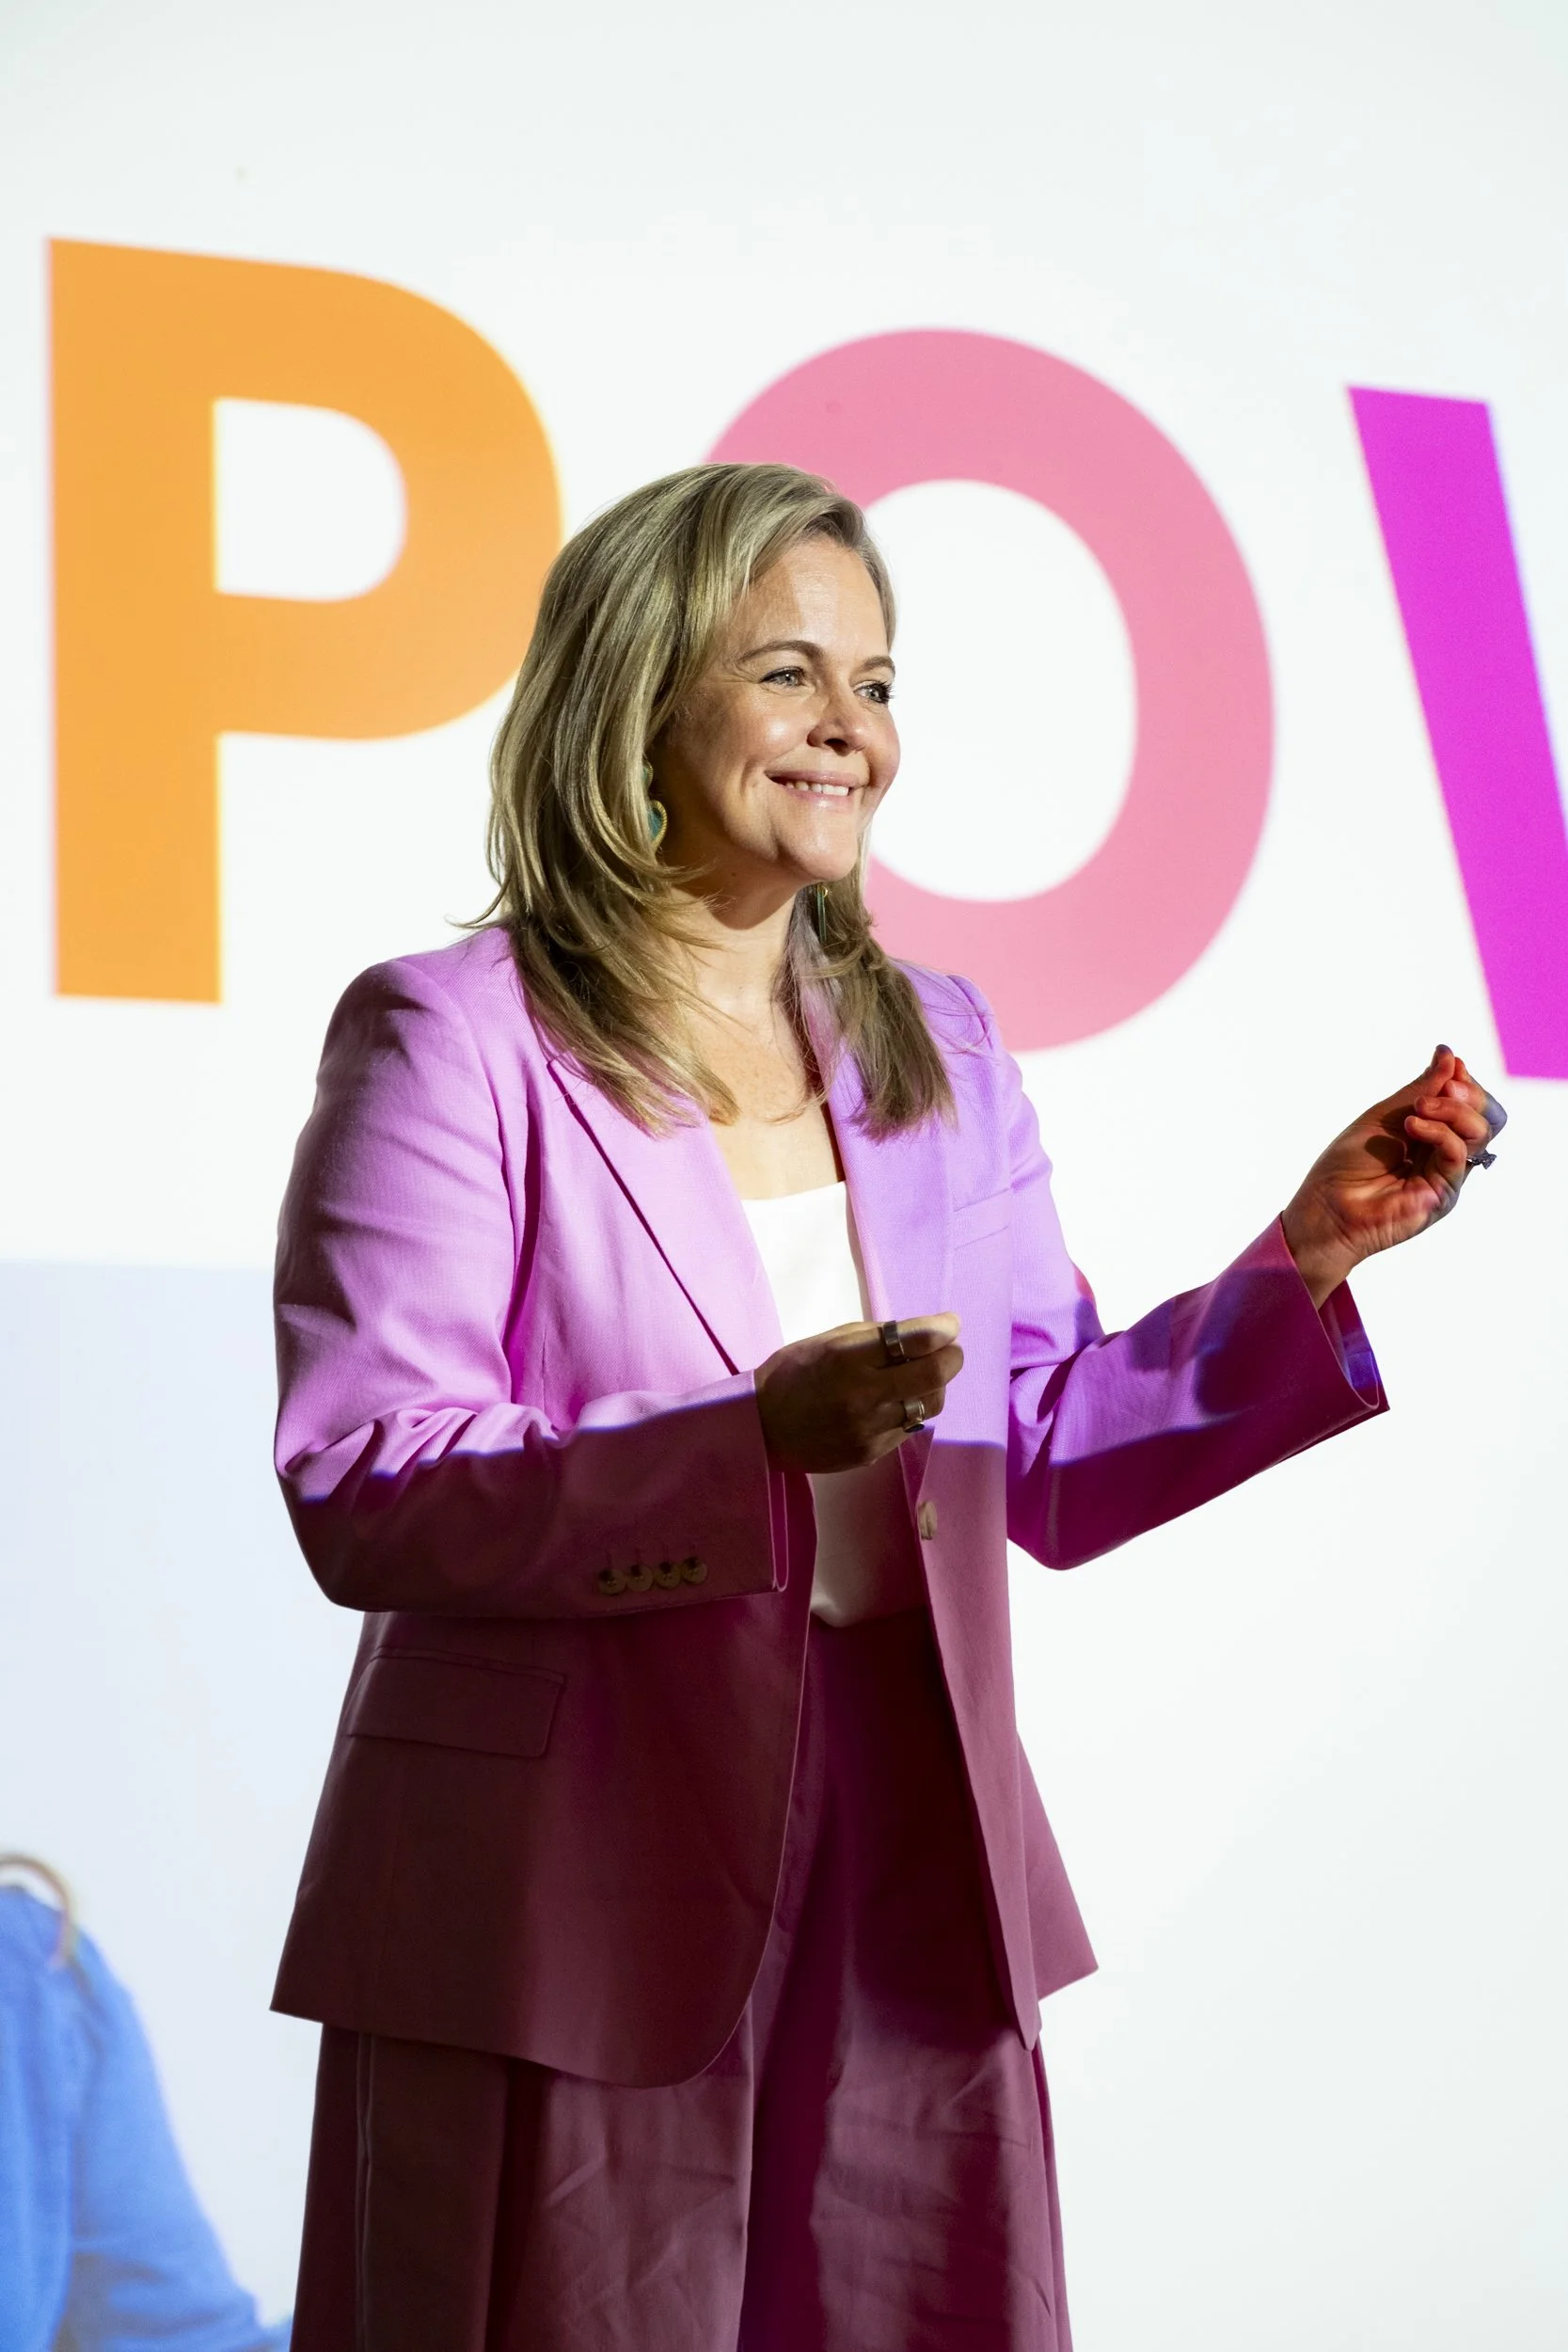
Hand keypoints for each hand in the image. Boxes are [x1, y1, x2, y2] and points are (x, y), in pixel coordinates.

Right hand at [754, 1314, 962, 1474]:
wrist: (761, 1427)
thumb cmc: (794, 1373)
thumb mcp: (828, 1340)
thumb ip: (875, 1336)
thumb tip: (925, 1332)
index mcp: (848, 1357)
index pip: (916, 1339)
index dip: (944, 1328)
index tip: (950, 1324)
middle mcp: (862, 1394)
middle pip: (934, 1373)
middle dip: (952, 1357)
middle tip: (951, 1350)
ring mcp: (869, 1428)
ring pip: (930, 1403)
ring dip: (936, 1385)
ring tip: (922, 1376)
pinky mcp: (871, 1453)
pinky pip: (910, 1426)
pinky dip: (912, 1408)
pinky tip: (899, 1400)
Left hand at [1282, 1045, 1505, 1306]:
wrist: (1325, 1207)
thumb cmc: (1347, 1165)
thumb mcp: (1386, 1116)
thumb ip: (1421, 1089)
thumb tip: (1450, 1054)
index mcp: (1432, 1133)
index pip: (1470, 1102)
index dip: (1465, 1081)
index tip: (1452, 1064)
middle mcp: (1445, 1154)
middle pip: (1487, 1116)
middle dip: (1469, 1093)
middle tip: (1443, 1087)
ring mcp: (1447, 1175)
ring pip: (1481, 1132)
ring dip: (1453, 1110)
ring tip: (1418, 1109)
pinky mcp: (1444, 1194)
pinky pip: (1458, 1154)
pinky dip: (1439, 1132)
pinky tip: (1412, 1126)